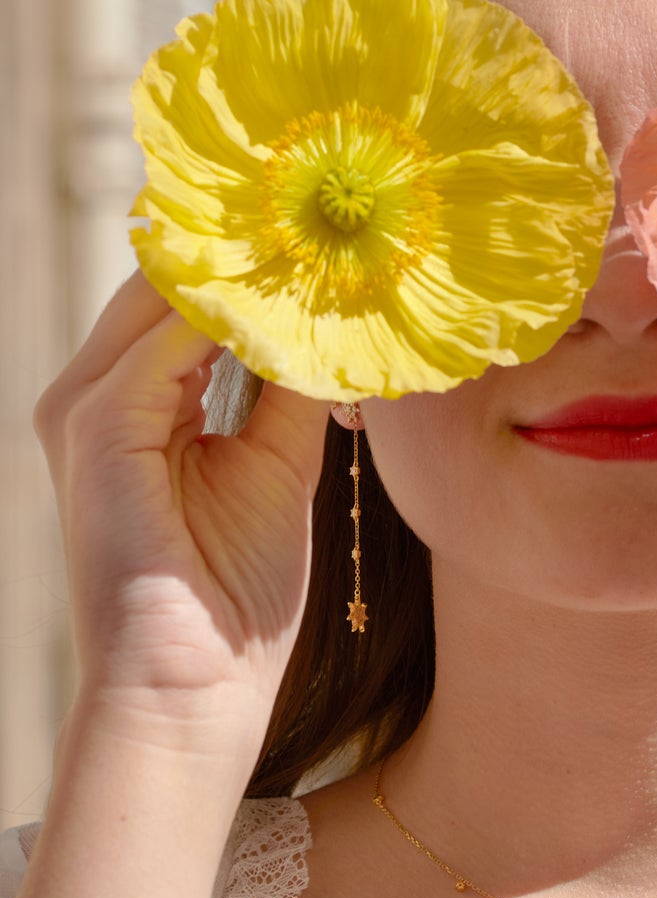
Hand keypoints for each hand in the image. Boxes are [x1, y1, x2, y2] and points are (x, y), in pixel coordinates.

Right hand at [35, 271, 330, 776]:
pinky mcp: (96, 427)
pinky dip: (233, 313)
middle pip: (167, 283)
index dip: (253, 262)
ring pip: (164, 296)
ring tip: (322, 234)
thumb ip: (289, 388)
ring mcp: (87, 407)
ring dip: (244, 266)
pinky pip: (167, 340)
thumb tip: (329, 323)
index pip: (185, 301)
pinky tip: (295, 297)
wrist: (194, 687)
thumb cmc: (237, 592)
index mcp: (136, 401)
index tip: (329, 229)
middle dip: (247, 247)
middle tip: (330, 210)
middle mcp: (99, 393)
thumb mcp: (278, 465)